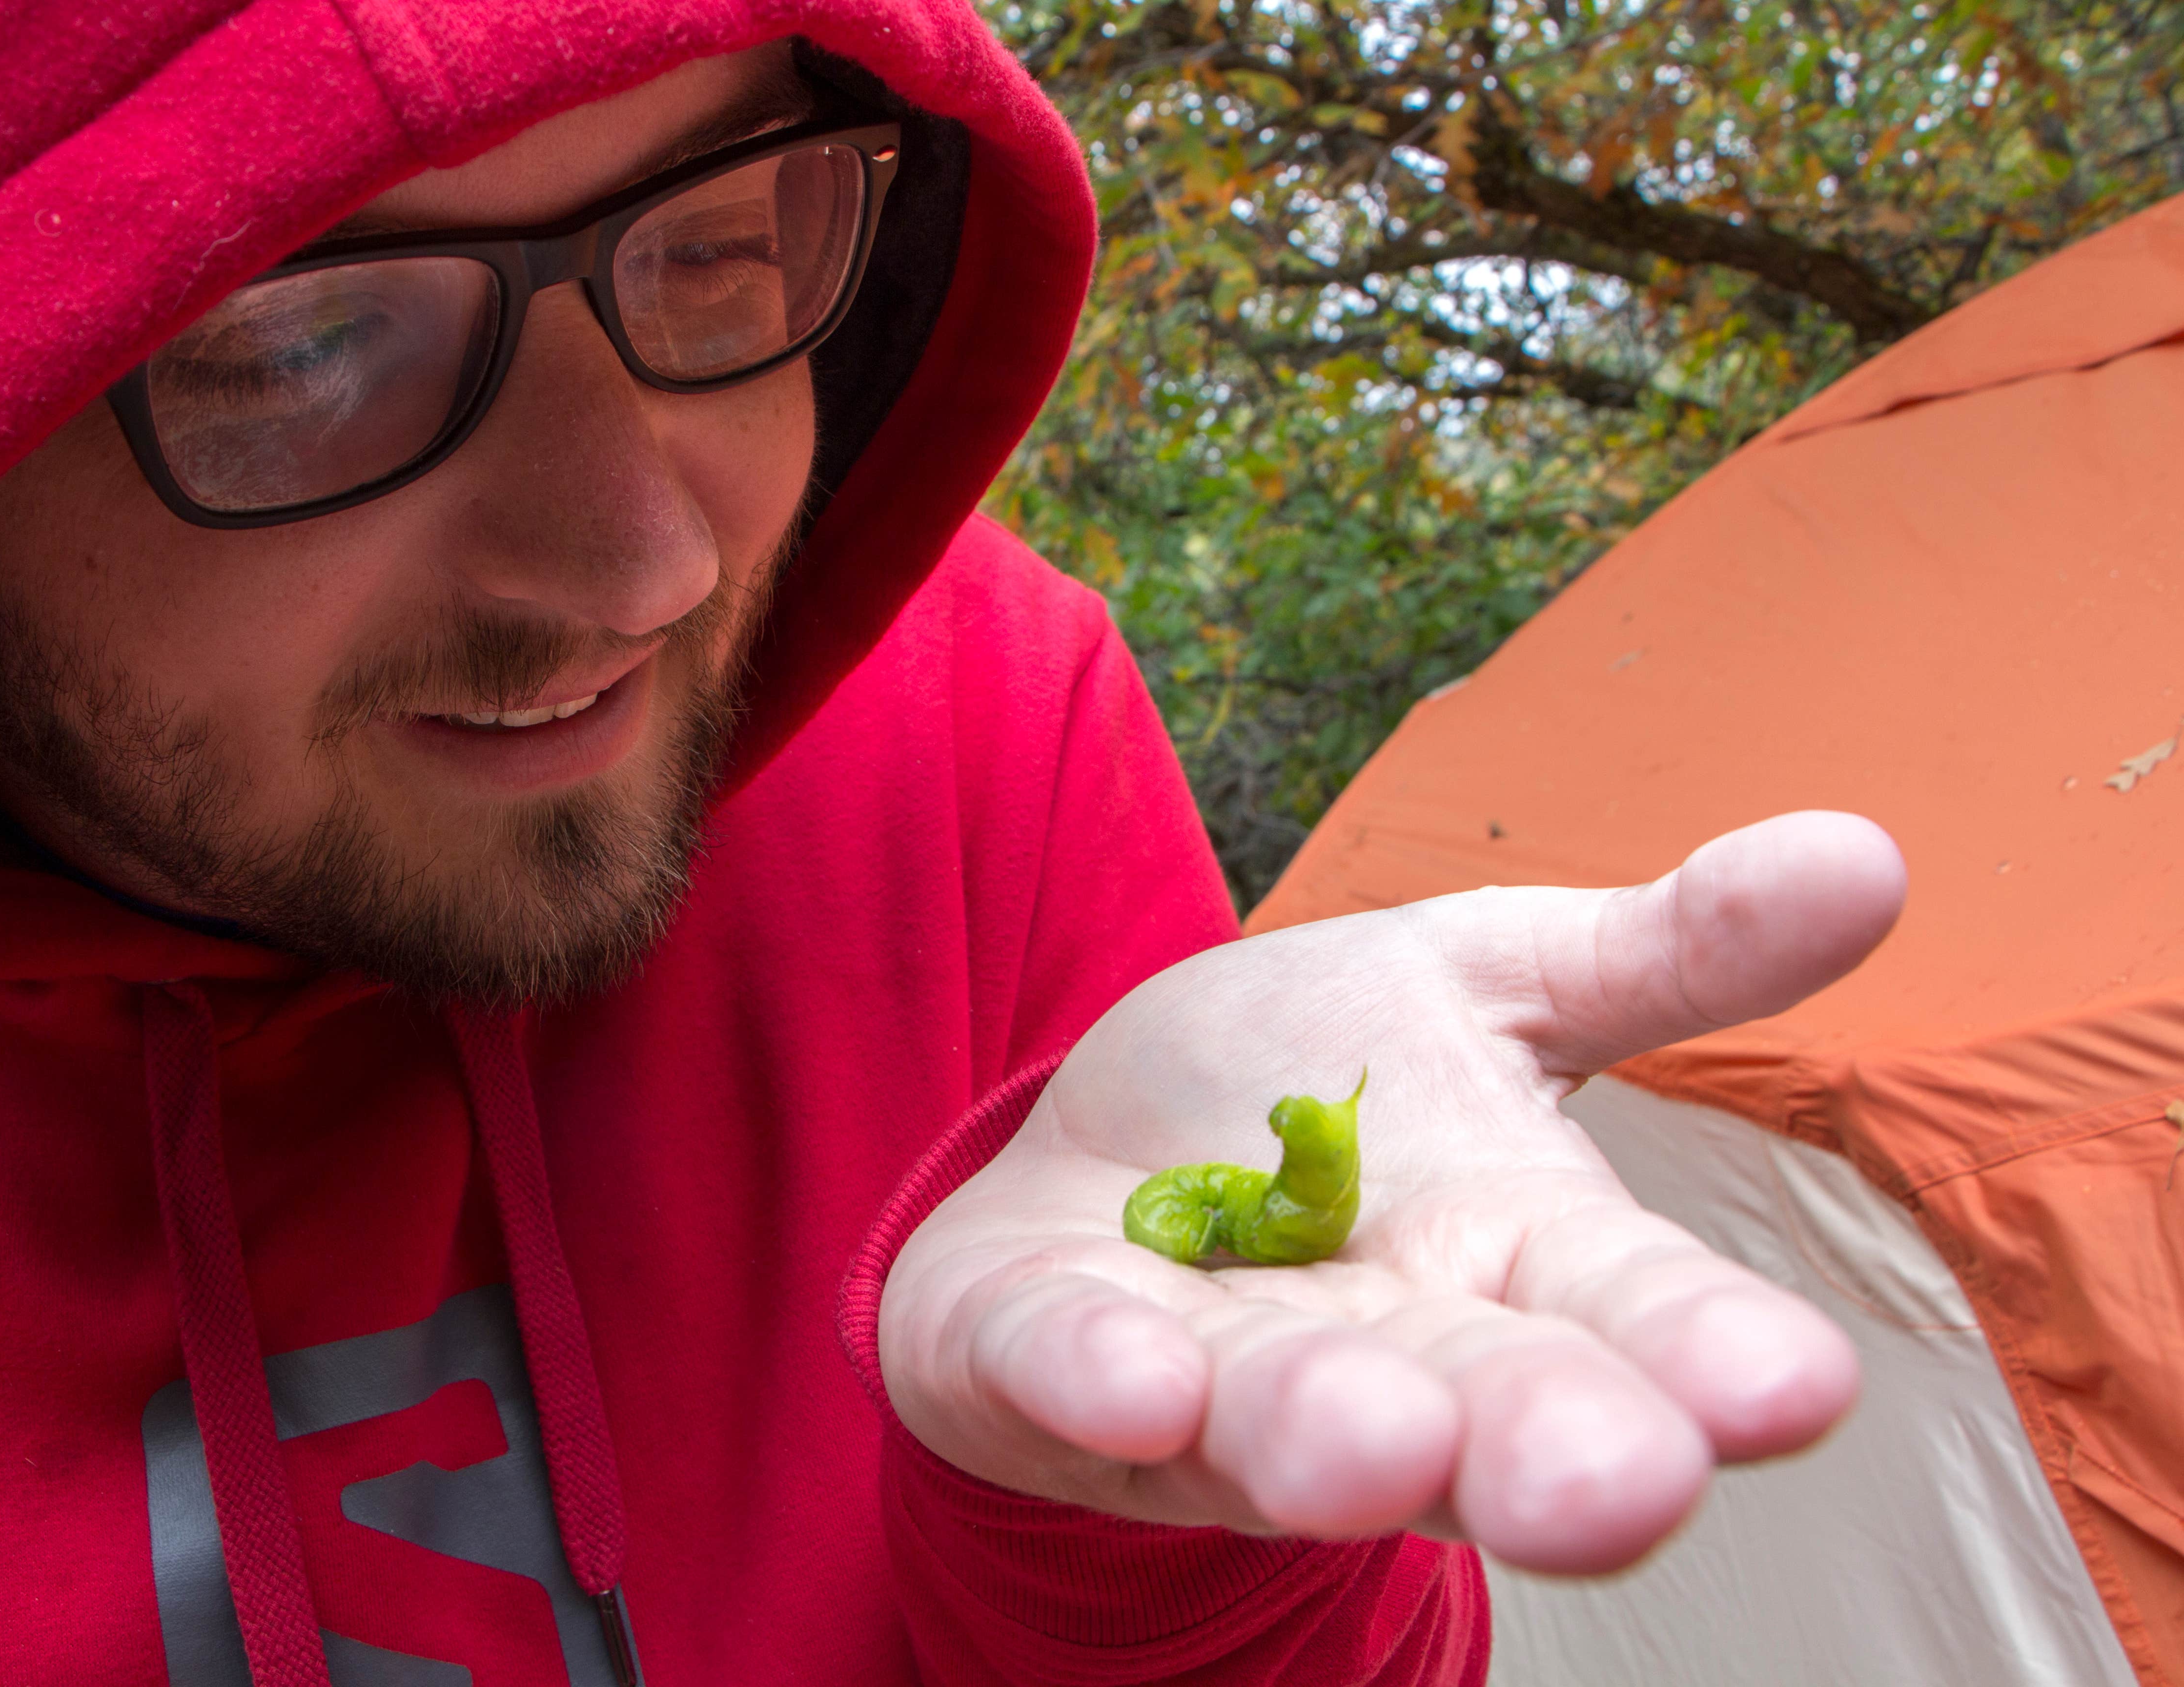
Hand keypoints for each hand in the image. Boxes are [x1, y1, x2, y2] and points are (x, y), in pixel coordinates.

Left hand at [877, 811, 1905, 1572]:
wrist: (1106, 1131)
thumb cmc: (1316, 1082)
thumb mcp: (1490, 984)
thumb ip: (1664, 952)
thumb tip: (1864, 852)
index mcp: (1509, 1258)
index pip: (1625, 1314)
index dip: (1701, 1352)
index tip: (1792, 1386)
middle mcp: (1378, 1347)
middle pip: (1471, 1405)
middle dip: (1537, 1444)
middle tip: (1612, 1490)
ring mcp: (1207, 1371)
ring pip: (1274, 1417)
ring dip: (1323, 1433)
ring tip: (1374, 1444)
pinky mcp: (1045, 1357)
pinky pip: (1067, 1377)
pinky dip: (1096, 1380)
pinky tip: (1133, 1384)